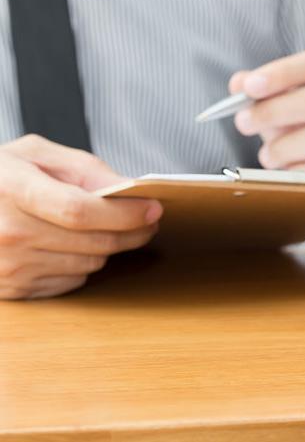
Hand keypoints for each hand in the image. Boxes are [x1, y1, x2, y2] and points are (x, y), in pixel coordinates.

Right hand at [0, 135, 162, 298]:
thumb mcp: (34, 153)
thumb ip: (84, 167)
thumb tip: (126, 188)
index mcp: (12, 190)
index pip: (80, 210)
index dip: (124, 213)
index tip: (153, 208)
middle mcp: (7, 232)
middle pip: (92, 242)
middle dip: (132, 231)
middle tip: (148, 219)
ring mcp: (8, 265)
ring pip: (89, 263)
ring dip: (109, 247)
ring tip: (108, 227)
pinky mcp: (12, 289)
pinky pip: (72, 281)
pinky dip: (83, 264)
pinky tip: (73, 244)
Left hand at [229, 47, 304, 174]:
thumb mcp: (293, 105)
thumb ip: (267, 91)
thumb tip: (239, 84)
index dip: (284, 72)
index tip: (249, 87)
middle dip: (277, 109)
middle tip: (244, 121)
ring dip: (285, 146)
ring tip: (267, 154)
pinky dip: (300, 169)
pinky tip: (288, 170)